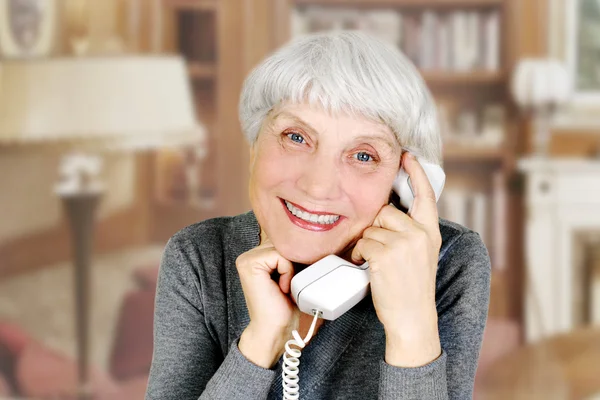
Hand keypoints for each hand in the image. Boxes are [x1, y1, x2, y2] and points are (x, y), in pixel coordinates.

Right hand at [236, 237, 299, 368]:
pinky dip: (287, 272)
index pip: (286, 242)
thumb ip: (294, 258)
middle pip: (285, 243)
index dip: (297, 257)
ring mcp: (247, 259)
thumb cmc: (286, 307)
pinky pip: (280, 255)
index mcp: (258, 256)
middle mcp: (249, 255)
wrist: (276, 331)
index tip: (295, 279)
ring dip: (291, 268)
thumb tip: (316, 242)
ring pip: (283, 248)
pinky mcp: (250, 264)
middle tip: (291, 285)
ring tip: (286, 287)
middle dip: (295, 262)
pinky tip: (282, 288)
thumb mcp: (292, 276)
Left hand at [351, 152, 441, 367]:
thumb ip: (411, 232)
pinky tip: (367, 266)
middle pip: (386, 211)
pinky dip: (359, 254)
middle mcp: (420, 234)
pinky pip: (363, 242)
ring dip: (366, 243)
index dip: (415, 174)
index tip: (407, 156)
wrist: (412, 318)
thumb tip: (389, 212)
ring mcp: (404, 244)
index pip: (425, 196)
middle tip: (380, 248)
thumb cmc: (412, 287)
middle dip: (377, 227)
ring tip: (375, 261)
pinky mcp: (385, 254)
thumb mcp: (421, 254)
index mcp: (431, 232)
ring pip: (371, 228)